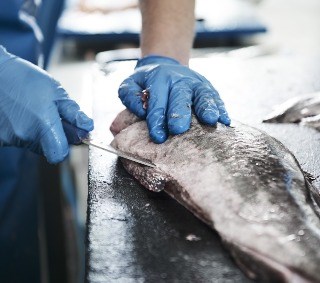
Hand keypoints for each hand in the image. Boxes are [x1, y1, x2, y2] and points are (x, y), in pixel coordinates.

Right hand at [0, 47, 93, 162]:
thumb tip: (87, 127)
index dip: (66, 147)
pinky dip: (22, 131)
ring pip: (32, 145)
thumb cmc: (25, 78)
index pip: (59, 154)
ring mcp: (9, 138)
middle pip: (47, 149)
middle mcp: (25, 135)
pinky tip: (20, 115)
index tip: (67, 136)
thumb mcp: (56, 91)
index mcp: (43, 125)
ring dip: (37, 134)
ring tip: (32, 112)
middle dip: (53, 137)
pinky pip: (17, 140)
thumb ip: (73, 113)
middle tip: (49, 117)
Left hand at [118, 55, 229, 142]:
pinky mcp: (207, 87)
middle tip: (178, 129)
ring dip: (206, 107)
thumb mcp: (131, 82)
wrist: (165, 65)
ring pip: (202, 94)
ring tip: (210, 120)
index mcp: (159, 79)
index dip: (157, 120)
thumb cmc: (147, 82)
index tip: (158, 136)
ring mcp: (195, 83)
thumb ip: (130, 95)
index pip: (157, 102)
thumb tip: (142, 110)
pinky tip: (225, 120)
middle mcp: (179, 80)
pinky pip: (215, 97)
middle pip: (180, 97)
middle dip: (180, 114)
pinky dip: (220, 108)